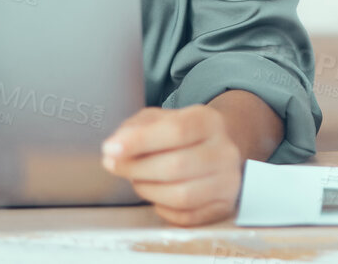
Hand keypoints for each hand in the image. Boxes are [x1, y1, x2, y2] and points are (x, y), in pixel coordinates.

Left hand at [102, 105, 244, 226]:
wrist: (215, 151)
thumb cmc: (181, 137)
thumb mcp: (159, 120)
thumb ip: (135, 128)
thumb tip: (115, 147)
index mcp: (209, 122)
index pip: (176, 130)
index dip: (140, 141)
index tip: (110, 149)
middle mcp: (224, 151)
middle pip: (176, 165)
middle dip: (136, 168)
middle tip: (114, 165)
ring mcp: (227, 182)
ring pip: (181, 195)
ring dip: (148, 190)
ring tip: (137, 180)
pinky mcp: (222, 207)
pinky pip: (186, 217)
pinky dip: (163, 209)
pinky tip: (158, 196)